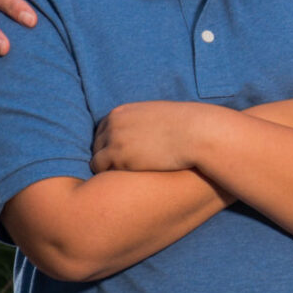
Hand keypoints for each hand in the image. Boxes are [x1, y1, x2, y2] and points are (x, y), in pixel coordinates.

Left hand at [91, 100, 220, 174]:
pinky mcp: (118, 157)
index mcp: (121, 112)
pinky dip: (108, 176)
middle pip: (97, 144)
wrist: (196, 133)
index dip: (110, 144)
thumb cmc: (185, 127)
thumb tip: (142, 137)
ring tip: (120, 179)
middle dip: (106, 156)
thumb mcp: (158, 116)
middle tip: (119, 170)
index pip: (103, 130)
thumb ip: (143, 123)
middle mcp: (113, 124)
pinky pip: (101, 169)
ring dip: (107, 168)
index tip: (121, 155)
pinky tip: (123, 181)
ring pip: (96, 159)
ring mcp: (114, 140)